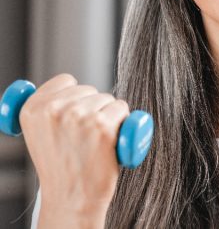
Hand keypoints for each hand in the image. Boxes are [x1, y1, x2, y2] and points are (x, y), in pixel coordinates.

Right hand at [20, 73, 129, 219]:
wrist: (72, 198)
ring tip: (96, 142)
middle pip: (90, 89)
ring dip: (109, 115)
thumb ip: (50, 109)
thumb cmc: (62, 165)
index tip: (74, 117)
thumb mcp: (41, 133)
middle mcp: (54, 110)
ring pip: (108, 99)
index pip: (66, 80)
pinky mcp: (102, 126)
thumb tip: (69, 85)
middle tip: (86, 137)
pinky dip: (124, 122)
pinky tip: (112, 141)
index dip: (76, 97)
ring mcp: (79, 117)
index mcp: (33, 108)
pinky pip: (122, 109)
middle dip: (94, 108)